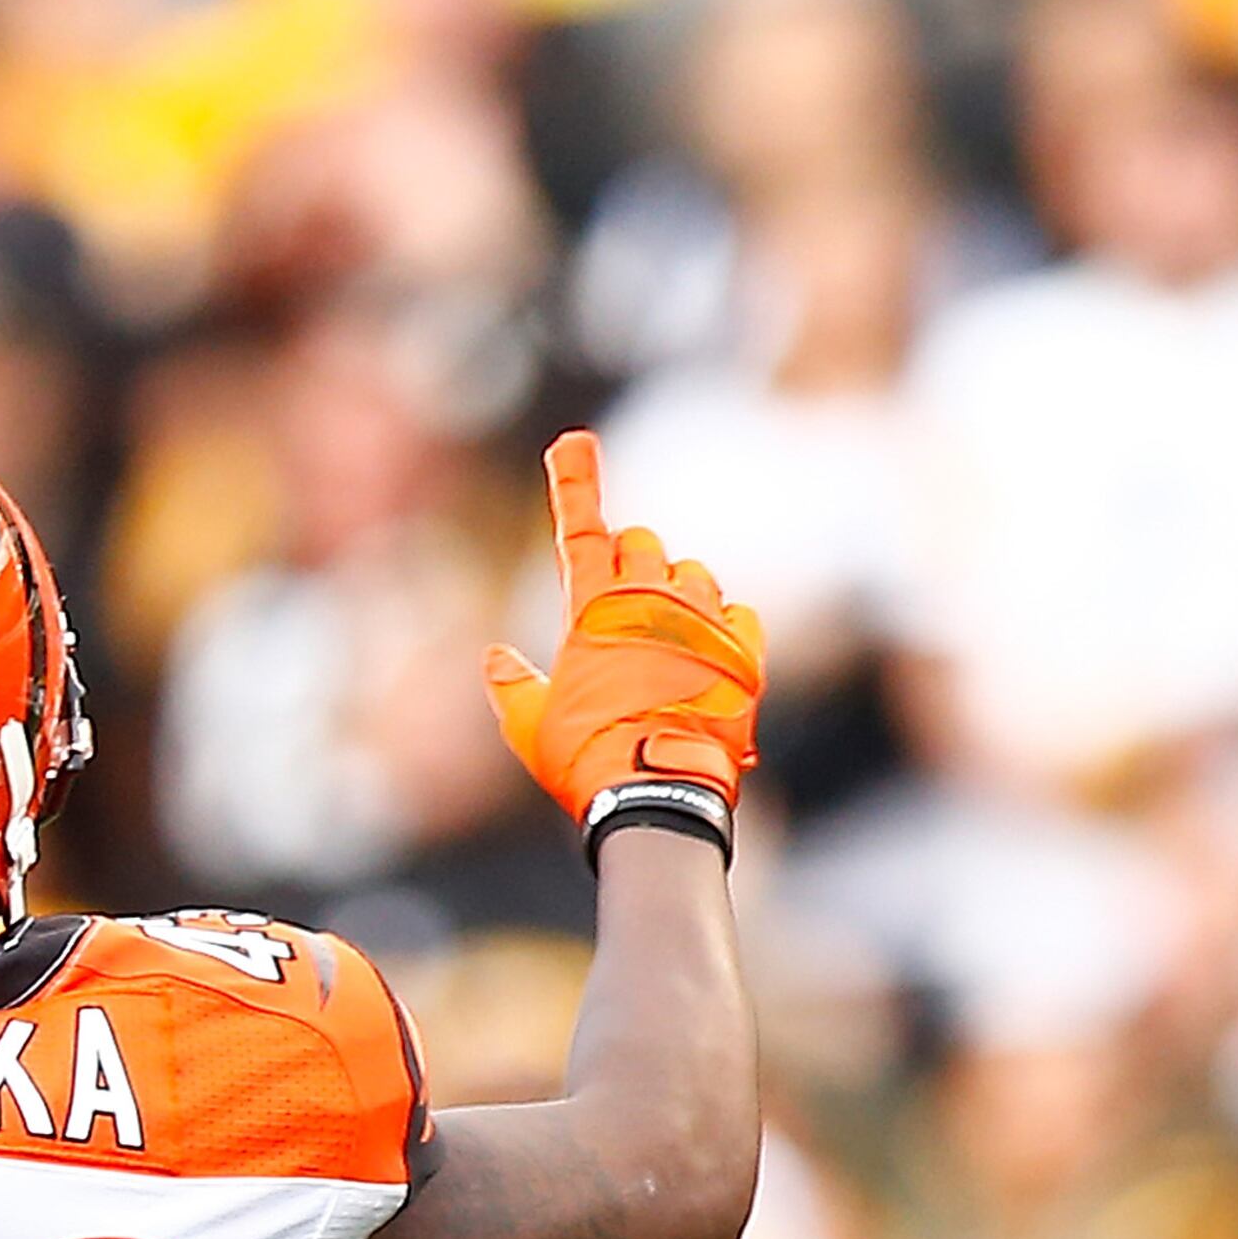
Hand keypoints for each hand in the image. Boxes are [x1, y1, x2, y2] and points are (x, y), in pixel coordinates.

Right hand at [482, 429, 763, 828]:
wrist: (658, 797)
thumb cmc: (585, 760)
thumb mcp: (528, 727)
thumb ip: (510, 685)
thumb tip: (495, 657)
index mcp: (593, 611)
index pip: (580, 529)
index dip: (573, 481)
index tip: (574, 441)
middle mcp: (650, 602)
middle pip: (641, 543)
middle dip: (628, 562)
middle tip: (618, 609)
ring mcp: (701, 622)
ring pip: (693, 574)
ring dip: (675, 594)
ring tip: (664, 646)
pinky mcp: (743, 650)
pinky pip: (738, 613)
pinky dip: (721, 627)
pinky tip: (705, 660)